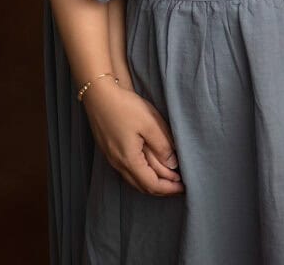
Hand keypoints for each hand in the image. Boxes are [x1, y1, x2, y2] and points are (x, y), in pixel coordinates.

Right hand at [83, 81, 184, 195]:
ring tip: (169, 178)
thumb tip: (174, 164)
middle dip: (163, 188)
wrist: (98, 95)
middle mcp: (118, 164)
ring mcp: (112, 158)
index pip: (152, 184)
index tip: (184, 187)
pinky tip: (150, 168)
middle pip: (143, 186)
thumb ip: (163, 145)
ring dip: (152, 182)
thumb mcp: (150, 123)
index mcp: (129, 160)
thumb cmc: (125, 107)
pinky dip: (142, 174)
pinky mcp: (110, 151)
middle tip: (179, 185)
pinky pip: (128, 171)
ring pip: (134, 180)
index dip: (169, 189)